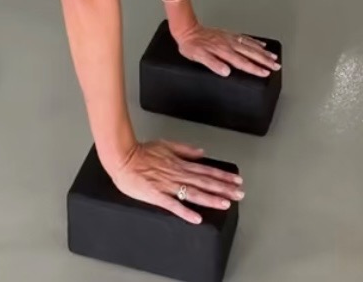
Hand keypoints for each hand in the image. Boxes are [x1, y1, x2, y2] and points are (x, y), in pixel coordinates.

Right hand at [108, 140, 243, 224]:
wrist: (122, 158)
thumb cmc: (142, 152)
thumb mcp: (165, 145)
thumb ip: (184, 149)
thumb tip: (201, 152)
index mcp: (180, 163)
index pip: (206, 170)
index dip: (222, 176)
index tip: (237, 181)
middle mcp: (177, 174)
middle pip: (204, 182)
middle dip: (223, 188)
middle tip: (240, 194)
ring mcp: (168, 185)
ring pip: (193, 193)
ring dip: (210, 198)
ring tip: (226, 204)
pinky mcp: (157, 196)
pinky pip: (173, 205)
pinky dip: (185, 211)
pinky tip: (197, 218)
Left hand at [174, 25, 278, 78]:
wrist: (187, 29)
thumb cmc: (191, 45)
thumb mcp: (198, 57)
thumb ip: (213, 64)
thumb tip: (226, 71)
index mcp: (223, 52)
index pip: (243, 62)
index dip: (255, 68)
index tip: (266, 73)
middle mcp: (229, 44)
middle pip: (251, 53)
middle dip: (265, 60)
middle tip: (276, 66)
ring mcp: (230, 38)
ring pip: (250, 45)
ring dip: (263, 52)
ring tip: (273, 57)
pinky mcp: (229, 35)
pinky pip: (245, 38)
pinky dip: (255, 42)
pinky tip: (261, 44)